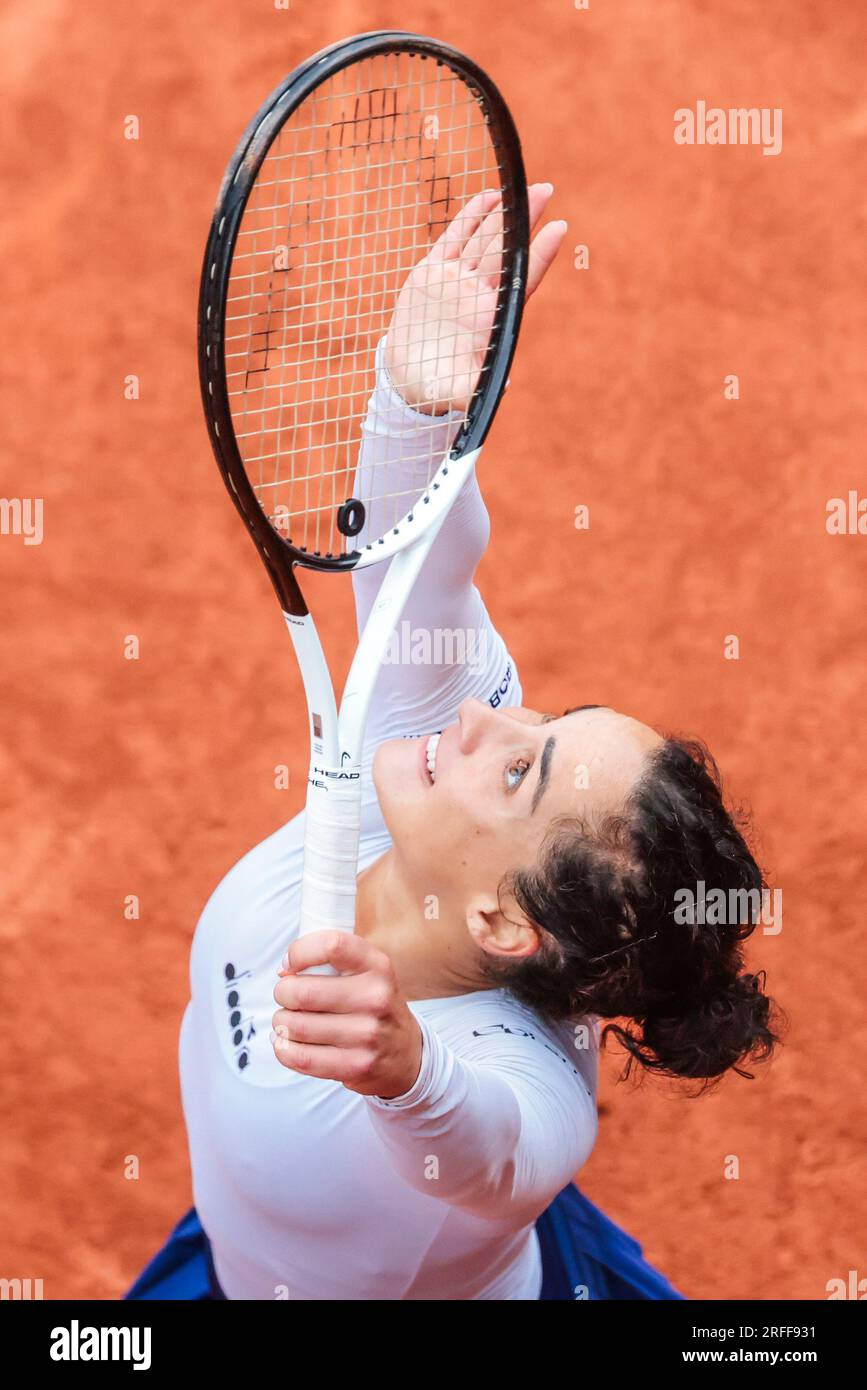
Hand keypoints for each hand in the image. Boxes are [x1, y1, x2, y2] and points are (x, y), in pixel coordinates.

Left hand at [271, 931, 423, 1098]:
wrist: (406, 1053)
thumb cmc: (373, 1006)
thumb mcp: (368, 971)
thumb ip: (331, 960)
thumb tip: (284, 969)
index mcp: (377, 966)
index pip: (331, 946)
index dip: (298, 952)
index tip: (288, 965)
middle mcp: (375, 997)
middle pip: (302, 992)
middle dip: (283, 993)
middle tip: (288, 997)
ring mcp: (367, 1034)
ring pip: (295, 1026)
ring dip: (282, 1022)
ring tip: (290, 1021)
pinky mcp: (355, 1066)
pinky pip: (299, 1057)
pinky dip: (284, 1048)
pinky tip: (290, 1043)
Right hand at [384, 181, 566, 414]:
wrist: (411, 380)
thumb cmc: (441, 389)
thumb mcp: (459, 393)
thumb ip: (478, 390)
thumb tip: (505, 388)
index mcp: (493, 318)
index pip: (523, 279)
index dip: (540, 254)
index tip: (560, 227)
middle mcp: (479, 294)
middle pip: (507, 250)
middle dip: (526, 220)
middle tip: (546, 190)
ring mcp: (457, 280)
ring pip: (484, 239)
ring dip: (503, 214)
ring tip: (523, 188)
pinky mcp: (432, 273)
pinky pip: (453, 238)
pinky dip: (469, 218)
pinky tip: (487, 198)